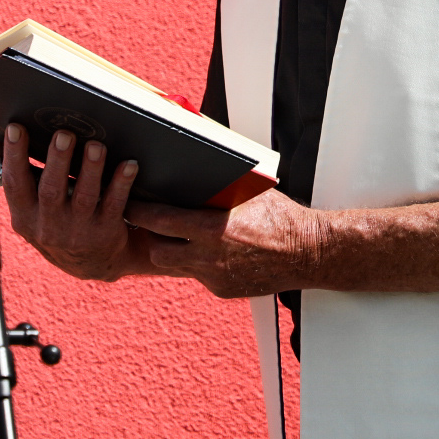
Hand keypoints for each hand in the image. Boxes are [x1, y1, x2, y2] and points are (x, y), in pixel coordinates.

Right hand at [0, 125, 150, 282]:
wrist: (92, 261)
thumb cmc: (56, 221)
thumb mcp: (29, 205)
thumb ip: (12, 171)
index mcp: (25, 217)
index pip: (15, 184)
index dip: (13, 156)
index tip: (15, 128)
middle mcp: (49, 227)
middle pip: (51, 191)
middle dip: (57, 161)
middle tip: (63, 134)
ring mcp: (79, 231)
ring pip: (84, 198)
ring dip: (91, 170)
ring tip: (96, 145)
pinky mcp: (106, 232)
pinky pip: (115, 205)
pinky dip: (121, 184)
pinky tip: (129, 164)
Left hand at [125, 190, 324, 298]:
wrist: (307, 252)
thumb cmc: (280, 216)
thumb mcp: (249, 190)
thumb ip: (220, 179)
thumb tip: (201, 147)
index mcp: (212, 229)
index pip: (160, 220)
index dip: (139, 211)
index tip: (131, 203)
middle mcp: (209, 257)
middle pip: (157, 251)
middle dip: (151, 236)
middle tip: (151, 222)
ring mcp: (214, 278)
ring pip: (175, 266)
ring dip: (173, 250)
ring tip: (179, 236)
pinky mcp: (223, 290)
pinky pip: (199, 276)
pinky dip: (200, 263)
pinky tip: (212, 251)